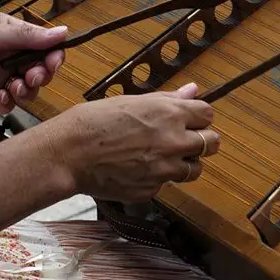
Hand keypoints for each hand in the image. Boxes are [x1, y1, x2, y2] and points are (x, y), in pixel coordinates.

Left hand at [0, 13, 66, 112]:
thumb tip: (60, 32)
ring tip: (16, 85)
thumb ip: (28, 36)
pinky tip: (0, 95)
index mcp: (11, 37)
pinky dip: (8, 102)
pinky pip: (8, 104)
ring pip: (28, 89)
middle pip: (40, 69)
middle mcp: (6, 58)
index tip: (54, 60)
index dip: (53, 54)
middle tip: (35, 75)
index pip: (43, 47)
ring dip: (27, 88)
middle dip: (42, 73)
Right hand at [43, 82, 219, 201]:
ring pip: (194, 169)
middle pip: (212, 143)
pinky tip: (138, 169)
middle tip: (185, 140)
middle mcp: (174, 142)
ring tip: (160, 157)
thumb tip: (192, 90)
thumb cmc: (94, 122)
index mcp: (171, 114)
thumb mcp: (133, 101)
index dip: (199, 117)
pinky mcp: (152, 189)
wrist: (68, 153)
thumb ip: (168, 99)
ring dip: (184, 163)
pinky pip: (166, 184)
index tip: (191, 120)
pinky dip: (157, 178)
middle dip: (202, 140)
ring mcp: (165, 169)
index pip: (208, 115)